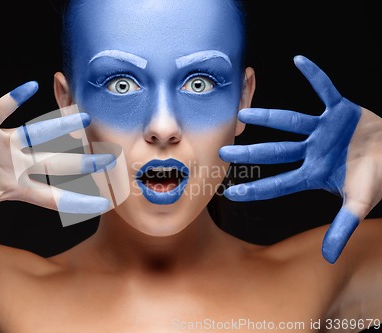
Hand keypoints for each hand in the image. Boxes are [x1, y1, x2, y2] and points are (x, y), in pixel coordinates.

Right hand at [0, 81, 114, 278]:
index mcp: (16, 187)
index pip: (53, 197)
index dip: (78, 201)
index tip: (105, 204)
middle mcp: (17, 163)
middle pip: (57, 163)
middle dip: (83, 162)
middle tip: (111, 159)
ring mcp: (3, 143)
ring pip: (36, 133)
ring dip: (58, 126)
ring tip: (83, 117)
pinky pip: (0, 109)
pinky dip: (12, 99)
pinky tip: (30, 88)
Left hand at [219, 55, 381, 263]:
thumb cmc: (377, 178)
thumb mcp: (359, 204)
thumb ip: (341, 228)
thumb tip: (328, 259)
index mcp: (313, 173)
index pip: (279, 183)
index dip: (257, 188)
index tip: (232, 191)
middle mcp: (311, 150)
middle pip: (276, 151)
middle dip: (251, 152)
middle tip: (224, 150)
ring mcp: (322, 129)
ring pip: (291, 122)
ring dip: (269, 117)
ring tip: (245, 112)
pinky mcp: (339, 110)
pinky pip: (326, 89)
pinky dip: (316, 76)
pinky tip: (299, 60)